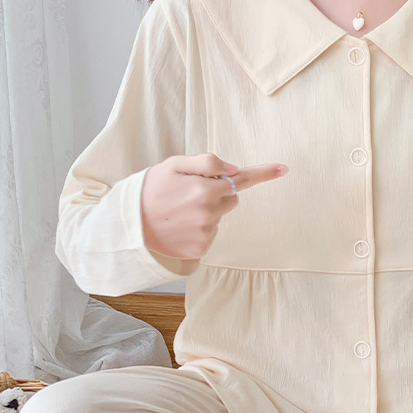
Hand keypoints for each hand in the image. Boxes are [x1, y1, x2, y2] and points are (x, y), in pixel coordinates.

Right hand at [141, 153, 288, 259]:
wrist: (128, 224)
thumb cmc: (151, 189)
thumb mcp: (174, 165)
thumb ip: (207, 163)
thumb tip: (234, 169)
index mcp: (204, 188)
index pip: (241, 179)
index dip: (264, 173)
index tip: (284, 168)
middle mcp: (209, 212)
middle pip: (231, 198)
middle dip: (217, 193)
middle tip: (189, 193)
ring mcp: (206, 233)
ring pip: (220, 217)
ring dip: (207, 211)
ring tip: (180, 210)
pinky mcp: (201, 249)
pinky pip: (211, 234)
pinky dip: (200, 229)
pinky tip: (181, 226)